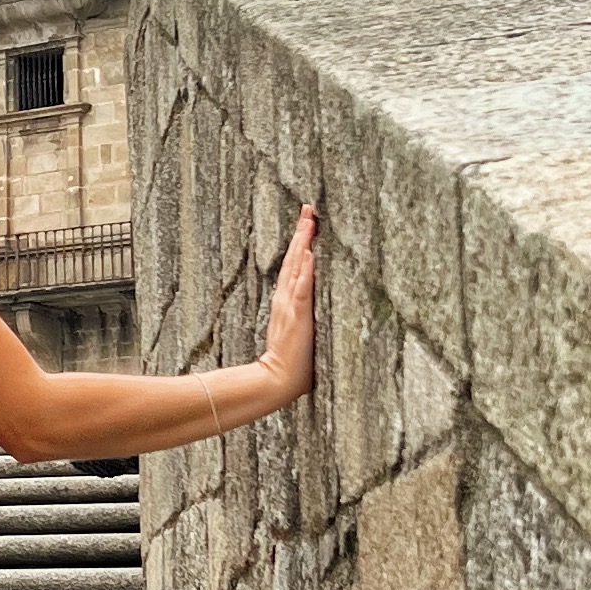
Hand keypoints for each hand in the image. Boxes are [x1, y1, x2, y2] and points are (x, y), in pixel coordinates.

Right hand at [262, 206, 318, 405]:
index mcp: (286, 302)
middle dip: (301, 233)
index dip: (299, 243)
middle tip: (308, 209)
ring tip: (309, 221)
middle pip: (293, 259)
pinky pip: (301, 288)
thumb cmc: (291, 362)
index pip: (294, 265)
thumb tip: (313, 307)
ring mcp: (289, 305)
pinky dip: (304, 270)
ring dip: (302, 243)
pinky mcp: (296, 315)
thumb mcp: (296, 332)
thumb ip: (301, 317)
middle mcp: (285, 298)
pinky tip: (308, 253)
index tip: (307, 222)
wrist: (277, 379)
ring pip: (296, 267)